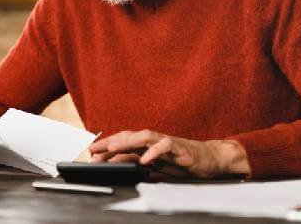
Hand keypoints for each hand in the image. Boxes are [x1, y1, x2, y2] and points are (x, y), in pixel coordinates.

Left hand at [89, 130, 250, 178]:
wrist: (209, 159)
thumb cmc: (180, 161)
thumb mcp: (154, 165)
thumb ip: (135, 162)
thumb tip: (113, 163)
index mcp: (147, 144)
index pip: (123, 140)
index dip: (106, 144)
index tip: (90, 151)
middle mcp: (154, 140)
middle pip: (129, 135)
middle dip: (110, 141)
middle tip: (94, 148)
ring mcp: (167, 142)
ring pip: (144, 136)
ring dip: (127, 141)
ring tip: (112, 148)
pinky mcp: (180, 149)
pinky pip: (166, 146)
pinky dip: (154, 152)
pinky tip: (145, 160)